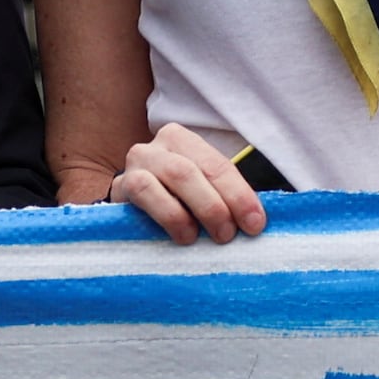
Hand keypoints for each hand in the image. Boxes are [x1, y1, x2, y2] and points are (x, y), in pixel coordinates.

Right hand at [108, 121, 265, 244]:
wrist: (132, 214)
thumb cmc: (176, 203)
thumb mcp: (202, 193)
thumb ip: (224, 198)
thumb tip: (257, 221)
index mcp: (183, 140)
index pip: (217, 164)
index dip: (239, 195)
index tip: (255, 224)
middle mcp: (158, 146)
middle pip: (192, 170)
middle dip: (216, 205)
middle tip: (228, 235)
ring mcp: (136, 163)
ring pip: (171, 176)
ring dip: (192, 210)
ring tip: (202, 237)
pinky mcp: (121, 186)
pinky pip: (143, 191)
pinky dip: (167, 215)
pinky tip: (180, 235)